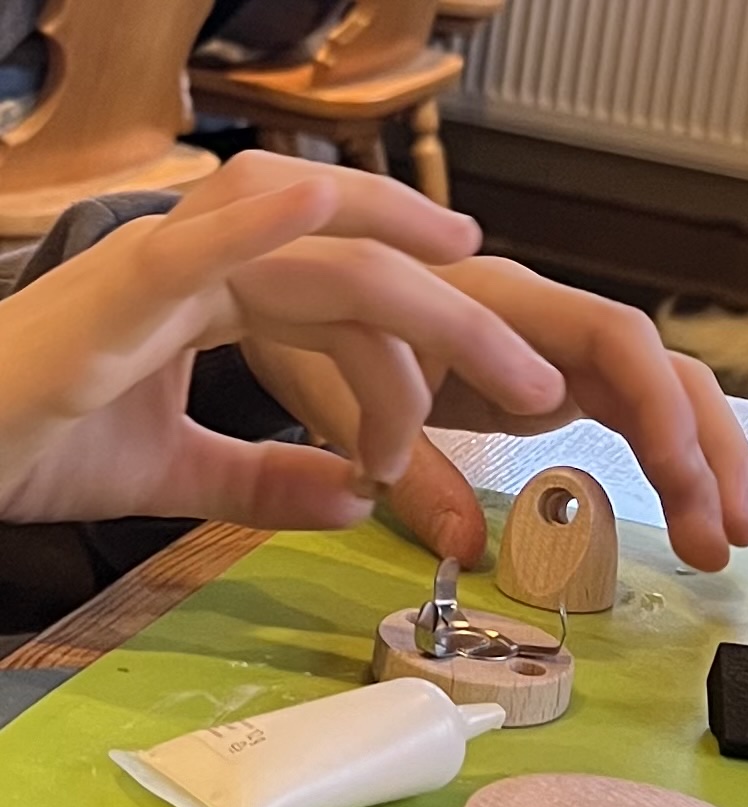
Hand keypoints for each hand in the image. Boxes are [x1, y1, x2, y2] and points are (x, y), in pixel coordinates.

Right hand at [0, 152, 566, 530]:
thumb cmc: (33, 445)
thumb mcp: (181, 476)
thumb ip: (269, 481)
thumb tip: (355, 500)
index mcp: (220, 297)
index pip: (349, 297)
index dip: (426, 338)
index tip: (479, 403)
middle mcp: (203, 265)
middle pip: (361, 272)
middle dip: (462, 324)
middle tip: (540, 384)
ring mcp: (162, 267)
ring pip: (320, 260)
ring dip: (423, 302)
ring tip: (505, 355)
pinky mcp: (115, 292)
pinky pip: (203, 242)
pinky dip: (268, 220)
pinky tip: (328, 208)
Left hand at [248, 256, 747, 571]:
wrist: (286, 282)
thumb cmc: (304, 319)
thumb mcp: (334, 394)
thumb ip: (402, 464)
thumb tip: (467, 550)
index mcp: (502, 306)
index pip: (615, 341)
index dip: (658, 407)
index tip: (679, 482)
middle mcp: (546, 320)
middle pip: (663, 370)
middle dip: (706, 450)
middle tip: (727, 537)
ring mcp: (556, 350)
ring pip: (663, 391)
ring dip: (707, 461)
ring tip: (730, 538)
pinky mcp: (553, 379)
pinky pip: (633, 410)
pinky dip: (669, 459)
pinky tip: (692, 507)